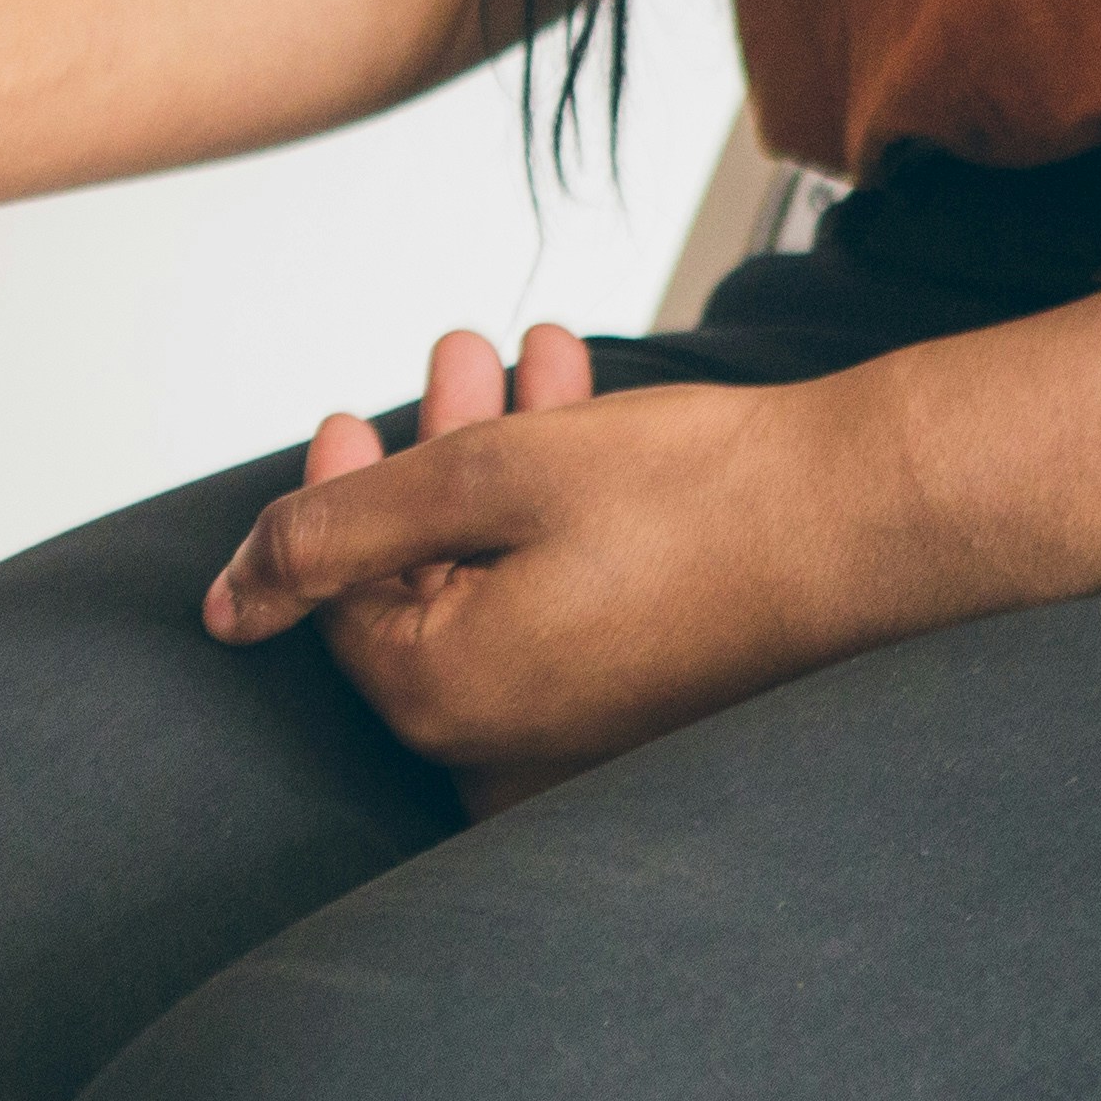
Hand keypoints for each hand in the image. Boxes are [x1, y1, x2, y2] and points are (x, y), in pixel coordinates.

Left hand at [202, 325, 919, 785]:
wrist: (876, 521)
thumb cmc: (692, 499)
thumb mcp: (480, 480)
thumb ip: (334, 532)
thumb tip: (224, 606)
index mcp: (447, 701)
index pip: (339, 597)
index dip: (338, 495)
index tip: (357, 412)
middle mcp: (511, 741)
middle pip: (427, 582)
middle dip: (434, 456)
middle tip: (455, 360)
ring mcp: (583, 729)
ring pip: (503, 574)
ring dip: (503, 459)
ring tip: (524, 358)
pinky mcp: (644, 698)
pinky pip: (570, 598)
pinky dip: (563, 506)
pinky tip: (581, 406)